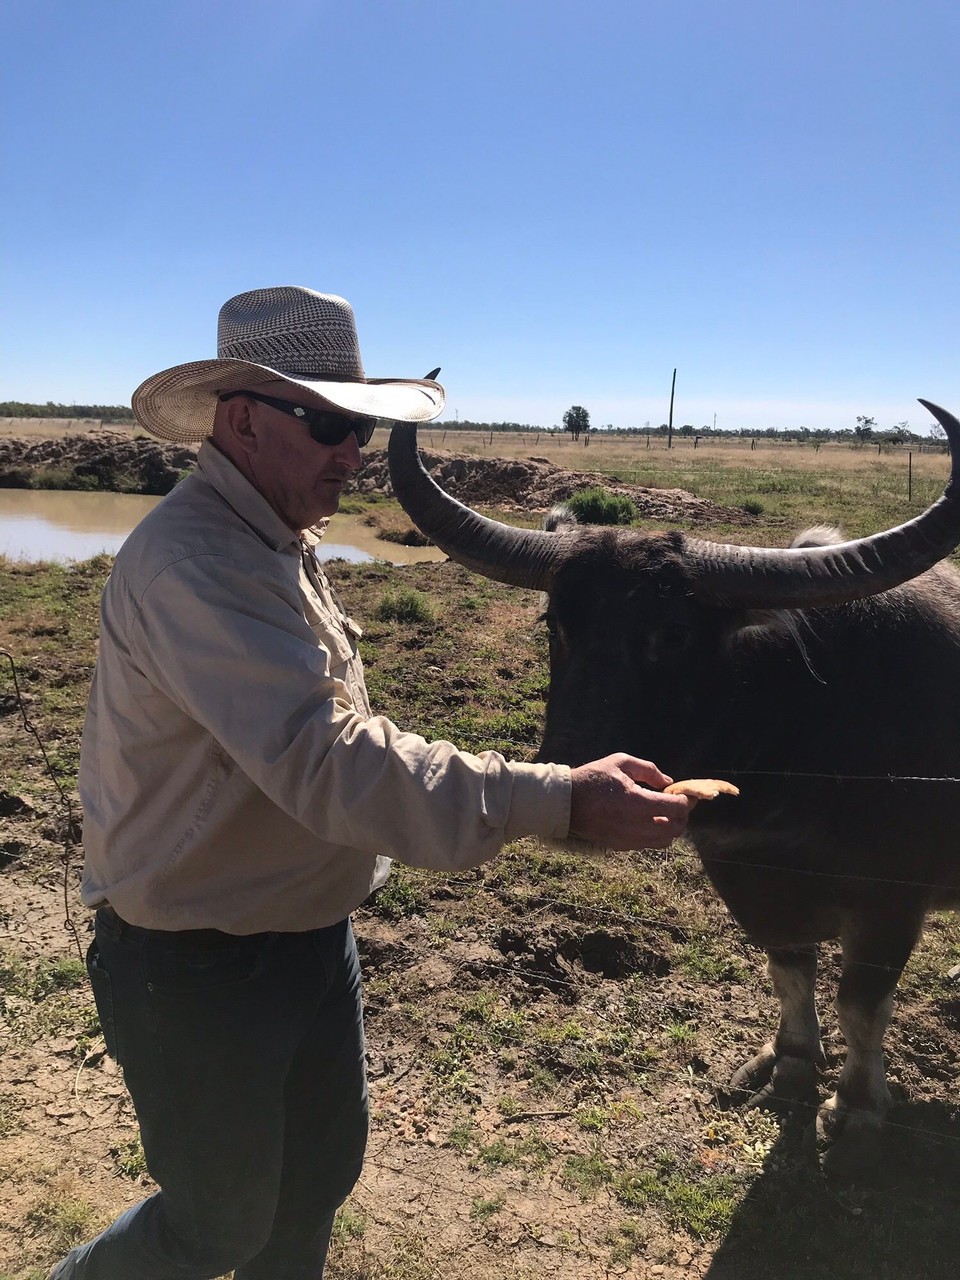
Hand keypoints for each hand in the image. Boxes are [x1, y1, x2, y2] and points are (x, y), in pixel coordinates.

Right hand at [568, 753, 692, 849]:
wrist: (567, 802)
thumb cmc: (593, 778)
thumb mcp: (621, 763)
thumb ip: (649, 770)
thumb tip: (668, 782)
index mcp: (638, 802)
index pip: (676, 808)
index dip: (686, 800)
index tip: (686, 794)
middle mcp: (636, 825)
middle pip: (675, 828)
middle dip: (682, 815)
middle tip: (678, 804)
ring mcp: (629, 838)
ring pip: (664, 840)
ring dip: (670, 827)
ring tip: (664, 814)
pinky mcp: (621, 845)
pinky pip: (648, 845)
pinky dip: (655, 835)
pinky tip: (648, 821)